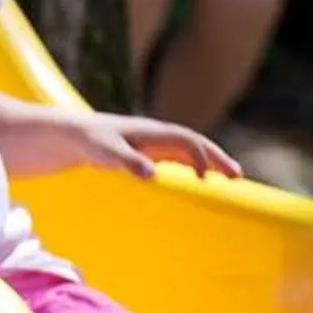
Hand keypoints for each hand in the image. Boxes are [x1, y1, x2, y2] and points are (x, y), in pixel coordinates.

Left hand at [83, 114, 241, 181]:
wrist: (75, 135)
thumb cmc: (91, 142)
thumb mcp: (107, 153)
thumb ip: (129, 162)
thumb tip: (152, 174)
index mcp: (152, 132)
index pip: (186, 140)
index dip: (199, 155)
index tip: (206, 178)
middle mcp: (159, 135)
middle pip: (196, 143)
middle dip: (217, 158)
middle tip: (237, 176)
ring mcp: (156, 143)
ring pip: (191, 150)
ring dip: (211, 162)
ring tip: (232, 179)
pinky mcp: (151, 152)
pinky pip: (181, 158)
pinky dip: (196, 166)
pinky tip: (203, 180)